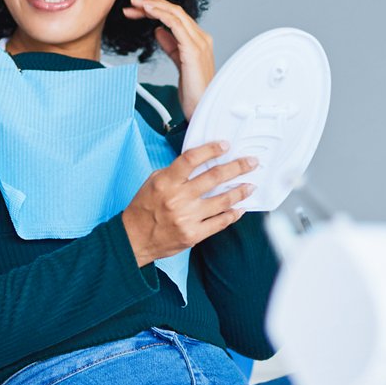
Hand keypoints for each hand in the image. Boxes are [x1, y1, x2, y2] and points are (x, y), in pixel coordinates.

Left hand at [121, 0, 213, 118]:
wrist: (202, 108)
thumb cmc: (193, 92)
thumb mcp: (178, 63)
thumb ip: (170, 46)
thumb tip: (158, 30)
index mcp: (199, 40)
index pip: (177, 16)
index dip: (159, 7)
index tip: (141, 2)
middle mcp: (201, 38)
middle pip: (176, 11)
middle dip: (153, 2)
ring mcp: (199, 42)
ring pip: (175, 14)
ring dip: (154, 5)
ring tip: (136, 3)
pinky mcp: (193, 50)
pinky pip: (176, 25)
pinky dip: (161, 14)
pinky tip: (148, 11)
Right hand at [121, 141, 256, 266]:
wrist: (134, 239)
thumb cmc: (144, 208)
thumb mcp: (153, 182)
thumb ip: (175, 172)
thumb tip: (200, 162)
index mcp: (166, 182)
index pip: (191, 159)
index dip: (210, 150)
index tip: (225, 145)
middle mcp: (177, 198)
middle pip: (213, 177)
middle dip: (236, 167)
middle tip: (250, 162)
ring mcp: (187, 217)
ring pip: (222, 201)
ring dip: (240, 192)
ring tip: (250, 185)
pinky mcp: (193, 234)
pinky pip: (219, 222)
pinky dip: (232, 214)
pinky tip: (239, 208)